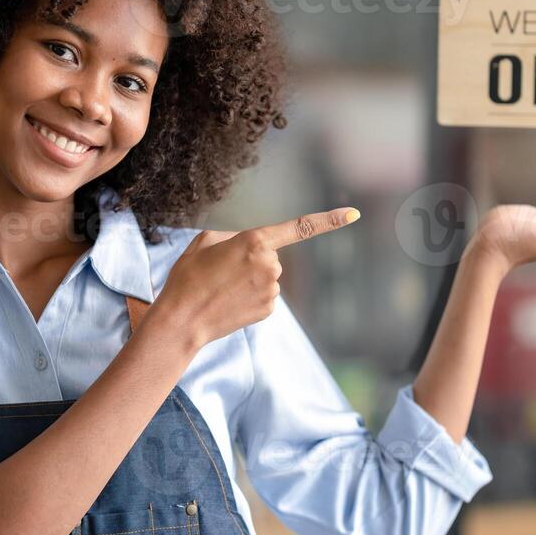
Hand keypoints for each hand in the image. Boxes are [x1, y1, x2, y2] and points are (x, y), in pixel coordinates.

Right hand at [154, 207, 360, 347]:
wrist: (182, 320)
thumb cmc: (188, 277)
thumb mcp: (205, 242)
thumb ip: (234, 236)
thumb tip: (250, 246)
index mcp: (255, 241)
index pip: (300, 227)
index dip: (329, 220)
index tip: (353, 214)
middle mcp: (270, 264)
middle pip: (270, 255)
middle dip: (252, 259)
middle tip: (222, 271)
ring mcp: (272, 290)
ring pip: (268, 276)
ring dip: (250, 279)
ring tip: (221, 288)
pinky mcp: (269, 309)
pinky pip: (265, 295)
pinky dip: (250, 297)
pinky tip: (230, 302)